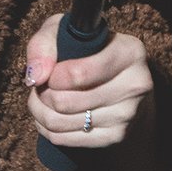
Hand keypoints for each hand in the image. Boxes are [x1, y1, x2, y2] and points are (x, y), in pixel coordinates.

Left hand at [24, 14, 153, 149]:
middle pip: (65, 102)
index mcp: (129, 52)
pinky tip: (50, 114)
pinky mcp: (116, 136)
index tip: (49, 73)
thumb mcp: (66, 32)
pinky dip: (47, 128)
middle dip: (43, 94)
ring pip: (60, 121)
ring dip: (41, 110)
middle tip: (42, 85)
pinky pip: (64, 138)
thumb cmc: (88, 49)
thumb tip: (36, 77)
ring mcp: (127, 114)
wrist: (120, 79)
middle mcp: (135, 85)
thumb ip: (44, 44)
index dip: (53, 77)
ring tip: (42, 98)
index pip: (80, 74)